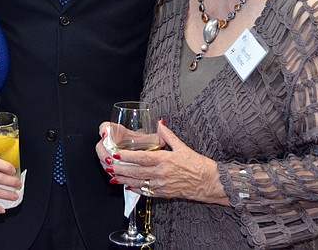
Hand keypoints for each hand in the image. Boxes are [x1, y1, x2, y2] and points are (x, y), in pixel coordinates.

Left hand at [98, 121, 227, 205]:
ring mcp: (162, 184)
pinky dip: (135, 189)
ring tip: (113, 176)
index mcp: (164, 160)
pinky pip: (146, 192)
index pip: (142, 158)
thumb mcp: (182, 146)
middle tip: (108, 166)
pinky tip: (128, 186)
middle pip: (136, 171)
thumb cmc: (197, 164)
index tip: (116, 154)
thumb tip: (160, 123)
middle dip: (120, 169)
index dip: (127, 156)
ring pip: (138, 183)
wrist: (209, 182)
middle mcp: (161, 173)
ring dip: (124, 180)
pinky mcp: (164, 193)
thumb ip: (168, 135)